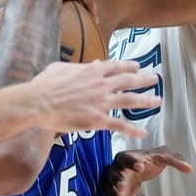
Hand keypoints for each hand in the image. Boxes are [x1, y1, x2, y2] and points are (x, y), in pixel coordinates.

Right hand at [31, 60, 160, 137]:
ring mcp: (101, 102)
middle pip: (128, 80)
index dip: (129, 66)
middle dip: (143, 79)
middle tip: (154, 79)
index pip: (116, 66)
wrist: (38, 102)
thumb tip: (93, 62)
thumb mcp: (61, 67)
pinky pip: (119, 125)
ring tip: (157, 101)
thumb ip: (80, 65)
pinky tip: (143, 132)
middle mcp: (101, 84)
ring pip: (129, 101)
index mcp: (92, 70)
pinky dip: (133, 129)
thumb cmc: (45, 84)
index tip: (137, 66)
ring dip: (146, 101)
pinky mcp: (97, 120)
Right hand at [101, 146, 193, 195]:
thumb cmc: (148, 160)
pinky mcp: (115, 192)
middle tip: (122, 185)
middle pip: (114, 171)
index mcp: (129, 157)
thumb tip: (189, 168)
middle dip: (118, 178)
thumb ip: (175, 160)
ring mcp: (115, 180)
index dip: (133, 162)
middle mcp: (119, 167)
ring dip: (113, 192)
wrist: (139, 168)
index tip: (140, 167)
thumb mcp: (163, 157)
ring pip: (109, 185)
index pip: (128, 157)